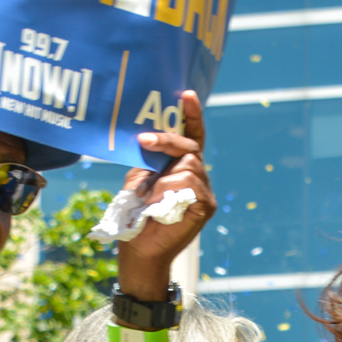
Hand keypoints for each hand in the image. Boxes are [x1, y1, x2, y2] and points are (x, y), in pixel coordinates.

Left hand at [116, 91, 214, 296]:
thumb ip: (149, 158)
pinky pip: (192, 184)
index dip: (192, 115)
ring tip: (150, 195)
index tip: (187, 93)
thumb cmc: (135, 214)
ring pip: (190, 165)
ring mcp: (204, 192)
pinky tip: (160, 203)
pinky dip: (172, 190)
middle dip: (168, 140)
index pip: (192, 136)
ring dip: (165, 175)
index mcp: (181, 167)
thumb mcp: (139, 178)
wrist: (138, 248)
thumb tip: (147, 135)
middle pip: (191, 146)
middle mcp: (197, 176)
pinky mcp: (206, 207)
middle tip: (144, 139)